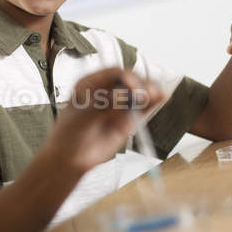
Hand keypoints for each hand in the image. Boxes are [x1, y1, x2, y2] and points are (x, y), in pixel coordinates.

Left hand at [48, 68, 164, 173]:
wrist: (71, 158)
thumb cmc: (68, 134)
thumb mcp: (82, 117)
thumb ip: (103, 106)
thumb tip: (125, 95)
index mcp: (91, 82)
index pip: (112, 73)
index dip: (125, 76)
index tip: (132, 86)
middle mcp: (107, 90)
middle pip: (129, 80)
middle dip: (140, 84)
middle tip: (145, 94)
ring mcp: (119, 104)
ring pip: (139, 92)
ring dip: (150, 90)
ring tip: (158, 94)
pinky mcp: (128, 118)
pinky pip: (143, 107)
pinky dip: (153, 101)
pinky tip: (162, 96)